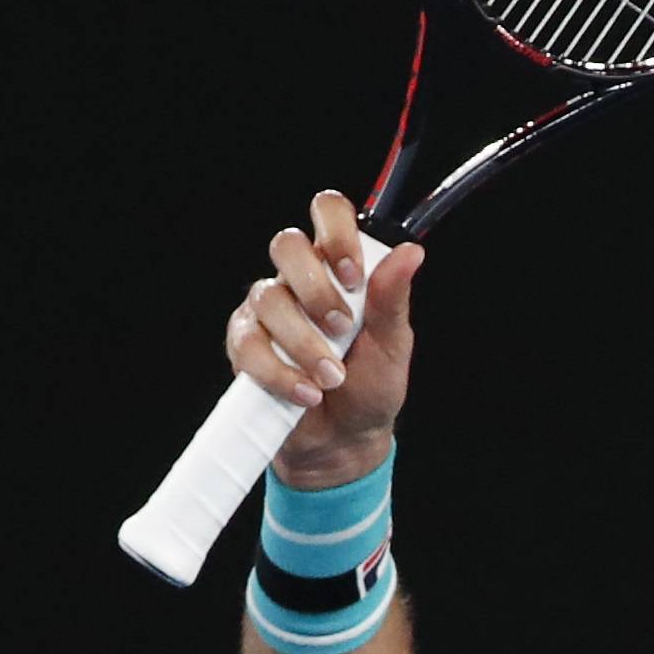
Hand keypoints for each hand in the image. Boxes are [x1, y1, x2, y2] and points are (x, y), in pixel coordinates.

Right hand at [226, 190, 425, 488]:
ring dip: (304, 342)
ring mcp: (265, 309)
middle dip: (316, 289)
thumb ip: (393, 299)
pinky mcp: (243, 344)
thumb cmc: (371, 386)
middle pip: (286, 245)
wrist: (343, 439)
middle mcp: (298, 280)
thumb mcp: (392, 344)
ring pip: (269, 299)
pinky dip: (280, 372)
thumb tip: (411, 252)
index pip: (327, 213)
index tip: (353, 276)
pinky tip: (307, 392)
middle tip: (342, 328)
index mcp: (338, 267)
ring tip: (332, 377)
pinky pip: (248, 345)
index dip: (336, 233)